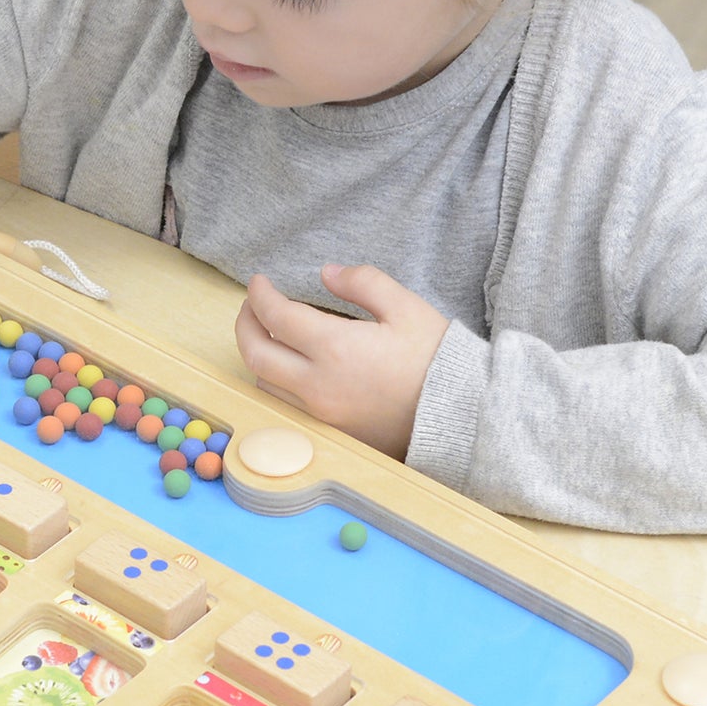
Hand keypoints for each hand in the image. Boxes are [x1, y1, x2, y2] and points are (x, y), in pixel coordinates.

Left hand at [233, 264, 449, 459]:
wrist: (461, 416)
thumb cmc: (438, 359)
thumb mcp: (406, 308)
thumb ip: (363, 283)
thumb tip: (326, 273)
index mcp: (335, 349)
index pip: (276, 317)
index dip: (260, 295)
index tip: (259, 282)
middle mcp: (319, 385)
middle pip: (256, 355)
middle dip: (245, 325)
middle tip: (252, 306)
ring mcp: (322, 414)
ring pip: (266, 385)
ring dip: (259, 356)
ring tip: (271, 335)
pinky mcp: (332, 432)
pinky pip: (287, 407)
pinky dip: (278, 383)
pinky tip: (292, 367)